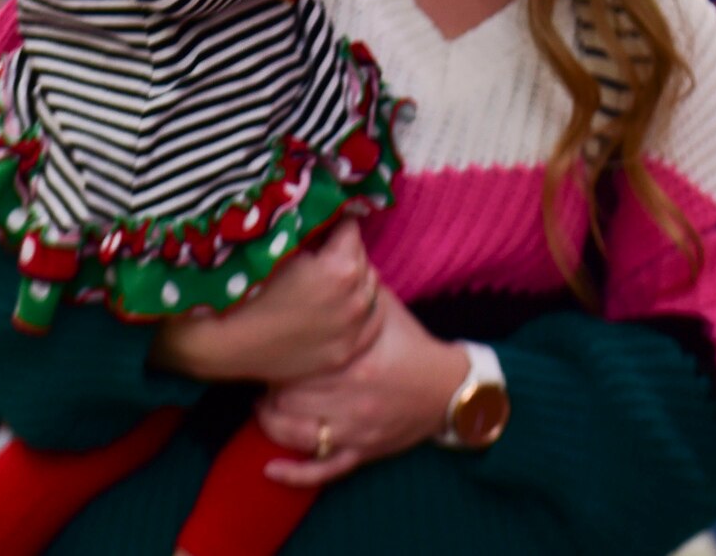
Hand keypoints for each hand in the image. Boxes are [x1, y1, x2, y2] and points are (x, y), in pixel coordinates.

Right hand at [153, 219, 382, 383]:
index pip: (350, 227)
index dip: (331, 224)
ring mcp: (353, 330)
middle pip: (361, 258)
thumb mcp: (275, 245)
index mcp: (341, 268)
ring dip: (352, 281)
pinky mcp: (345, 353)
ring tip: (323, 281)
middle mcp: (356, 299)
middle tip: (316, 254)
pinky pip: (369, 321)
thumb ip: (306, 228)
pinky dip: (357, 311)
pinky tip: (336, 307)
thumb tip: (321, 209)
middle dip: (342, 252)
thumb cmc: (238, 287)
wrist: (216, 344)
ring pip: (368, 289)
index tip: (317, 227)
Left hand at [257, 286, 469, 487]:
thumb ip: (355, 286)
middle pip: (287, 398)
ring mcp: (355, 431)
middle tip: (264, 374)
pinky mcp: (360, 452)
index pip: (297, 363)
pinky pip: (322, 472)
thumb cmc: (412, 343)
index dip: (276, 357)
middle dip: (269, 387)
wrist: (450, 388)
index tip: (269, 346)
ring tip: (266, 405)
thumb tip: (329, 242)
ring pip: (295, 435)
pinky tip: (270, 468)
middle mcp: (352, 399)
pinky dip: (293, 474)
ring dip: (272, 422)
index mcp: (356, 361)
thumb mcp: (385, 308)